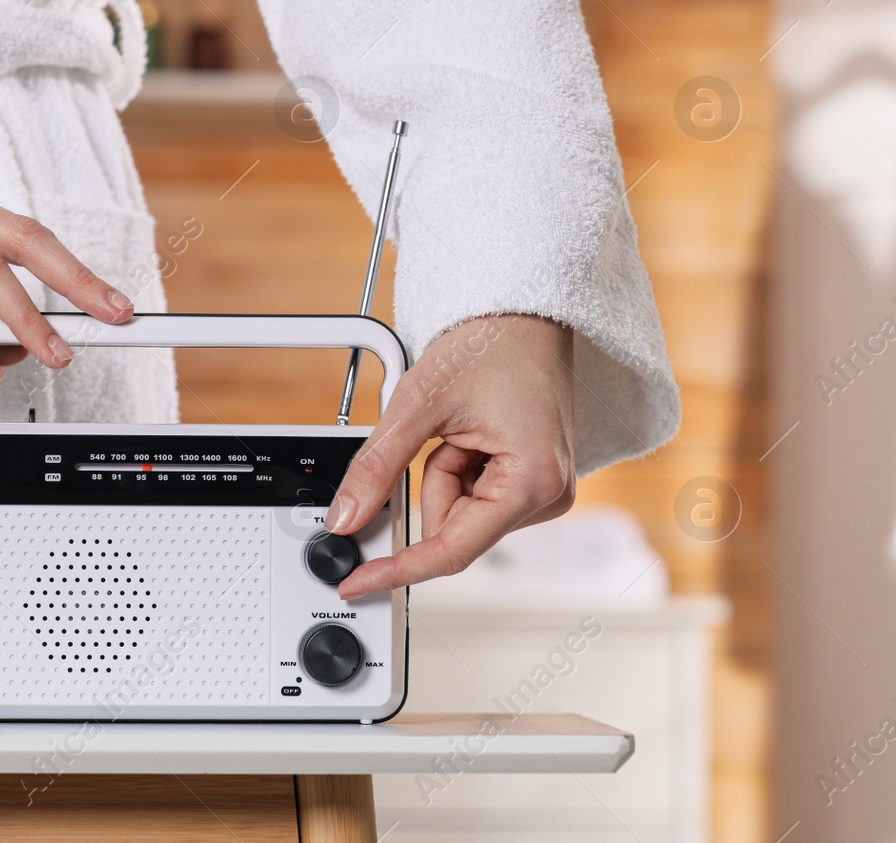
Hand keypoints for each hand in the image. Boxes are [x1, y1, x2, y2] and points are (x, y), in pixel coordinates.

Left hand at [328, 313, 574, 598]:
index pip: (453, 550)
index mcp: (533, 481)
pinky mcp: (536, 480)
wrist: (524, 312)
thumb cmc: (492, 343)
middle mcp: (549, 494)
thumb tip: (346, 518)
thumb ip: (376, 468)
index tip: (359, 583)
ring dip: (445, 471)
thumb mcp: (418, 405)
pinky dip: (460, 467)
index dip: (398, 568)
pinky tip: (476, 430)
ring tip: (466, 423)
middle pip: (456, 528)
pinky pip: (478, 496)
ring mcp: (545, 489)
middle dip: (433, 483)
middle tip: (445, 432)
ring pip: (461, 512)